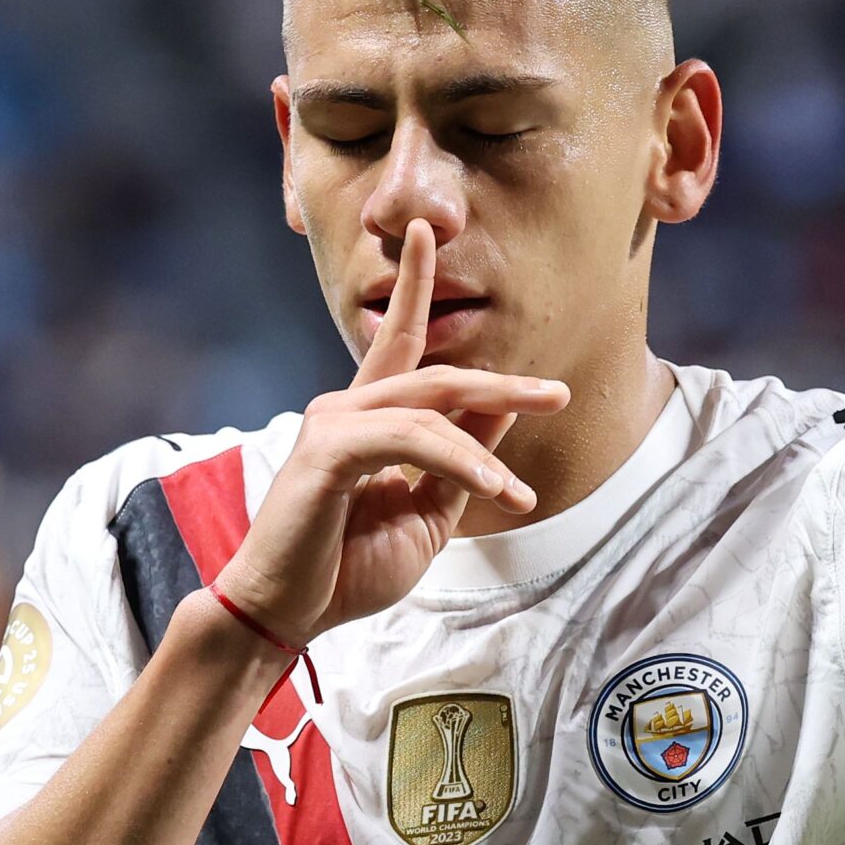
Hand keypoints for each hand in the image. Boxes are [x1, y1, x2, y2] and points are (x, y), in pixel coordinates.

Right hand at [212, 219, 569, 643]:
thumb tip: (500, 418)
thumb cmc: (345, 569)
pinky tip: (493, 488)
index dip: (413, 284)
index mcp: (365, 418)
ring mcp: (332, 423)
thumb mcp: (425, 515)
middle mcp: (344, 407)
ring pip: (429, 409)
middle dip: (502, 385)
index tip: (426, 231)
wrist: (287, 613)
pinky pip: (410, 440)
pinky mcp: (328, 450)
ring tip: (518, 492)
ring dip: (484, 449)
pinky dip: (458, 460)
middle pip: (437, 375)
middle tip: (557, 394)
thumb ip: (458, 465)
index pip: (396, 339)